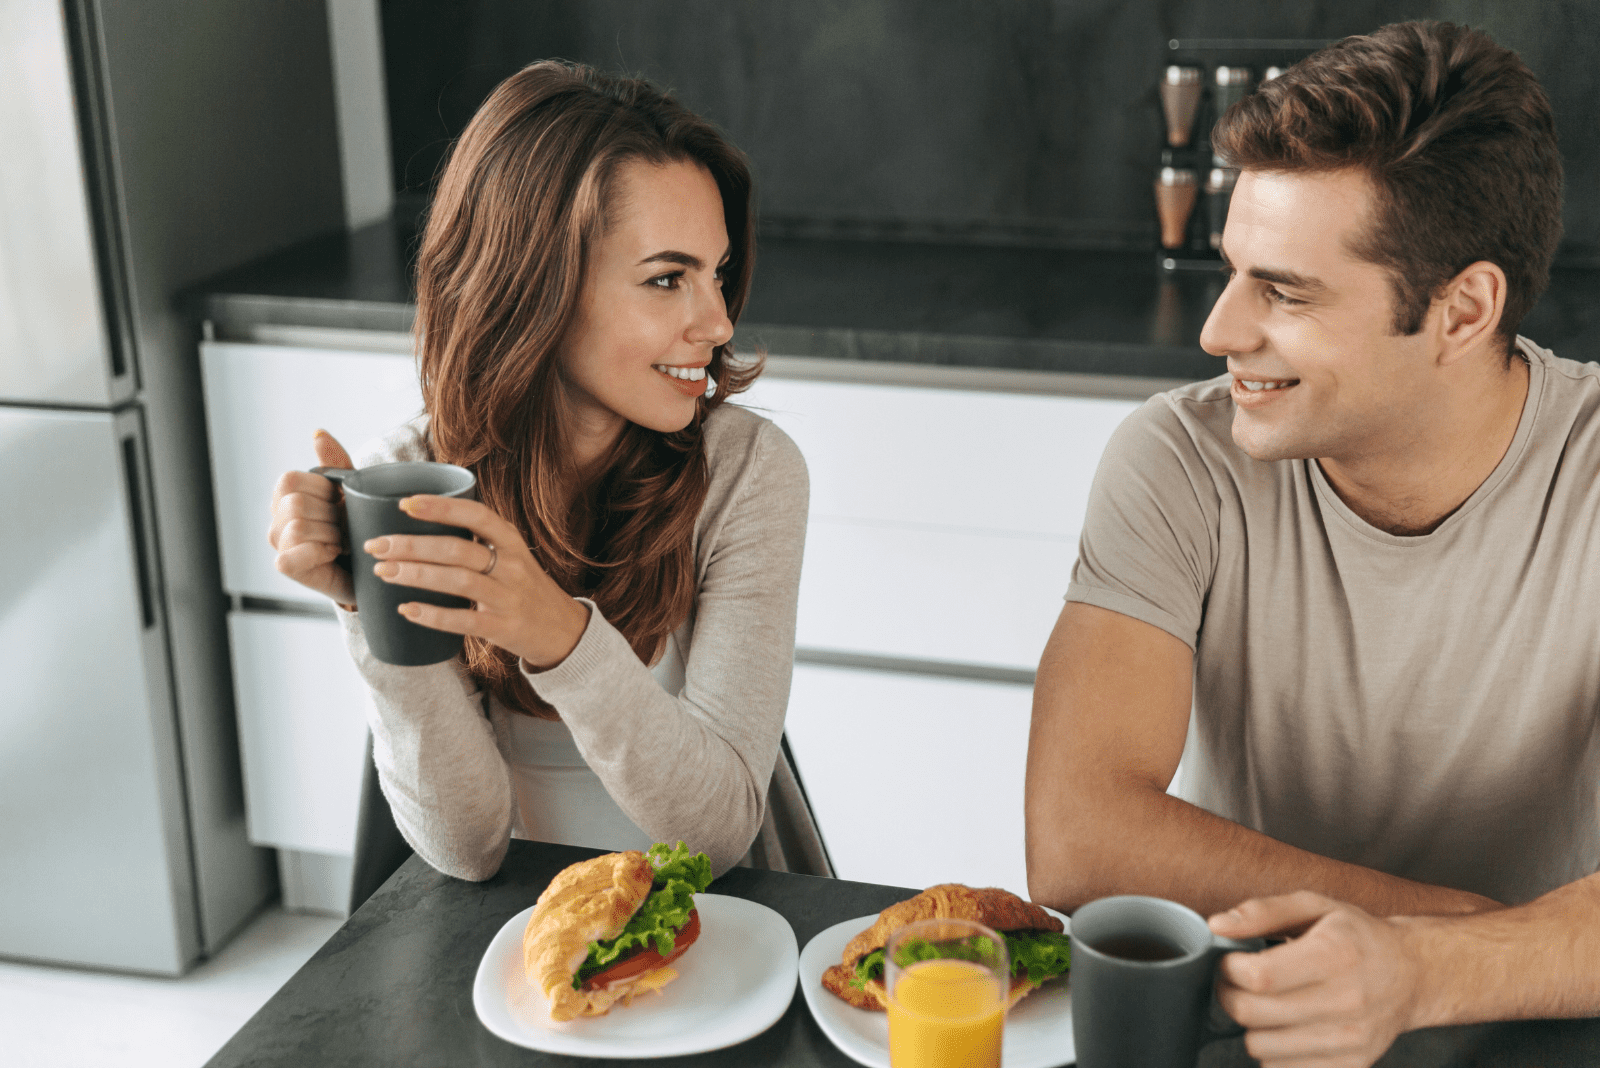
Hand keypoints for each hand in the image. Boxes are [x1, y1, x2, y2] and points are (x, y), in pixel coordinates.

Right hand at [269, 430, 355, 605]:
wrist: (372, 562)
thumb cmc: (358, 523)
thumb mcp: (353, 489)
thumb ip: (336, 463)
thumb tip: (317, 433)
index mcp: (287, 493)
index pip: (290, 480)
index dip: (322, 490)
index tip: (340, 502)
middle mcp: (276, 517)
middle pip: (295, 504)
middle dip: (330, 515)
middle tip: (344, 525)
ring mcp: (278, 543)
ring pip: (297, 527)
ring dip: (330, 534)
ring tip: (343, 540)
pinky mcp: (286, 566)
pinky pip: (291, 555)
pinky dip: (320, 552)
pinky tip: (334, 553)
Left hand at [363, 493, 589, 669]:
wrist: (563, 631)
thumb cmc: (524, 588)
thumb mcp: (511, 556)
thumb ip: (477, 542)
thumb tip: (418, 527)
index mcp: (511, 541)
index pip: (476, 514)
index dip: (440, 508)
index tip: (405, 503)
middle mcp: (512, 566)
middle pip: (457, 549)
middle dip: (412, 545)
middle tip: (377, 545)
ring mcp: (508, 597)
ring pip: (457, 581)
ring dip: (416, 575)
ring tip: (383, 572)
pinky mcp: (503, 627)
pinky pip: (463, 621)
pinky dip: (432, 615)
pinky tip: (407, 609)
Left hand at [1209, 891, 1424, 1067]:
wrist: (1412, 975)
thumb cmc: (1356, 937)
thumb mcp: (1313, 906)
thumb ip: (1261, 912)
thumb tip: (1217, 926)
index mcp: (1335, 955)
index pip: (1260, 977)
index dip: (1230, 969)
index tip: (1232, 961)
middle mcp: (1346, 1001)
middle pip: (1253, 1015)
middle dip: (1230, 995)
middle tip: (1238, 982)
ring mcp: (1350, 1040)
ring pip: (1261, 1048)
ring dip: (1252, 1026)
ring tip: (1267, 1003)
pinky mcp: (1351, 1066)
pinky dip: (1274, 1051)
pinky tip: (1287, 1026)